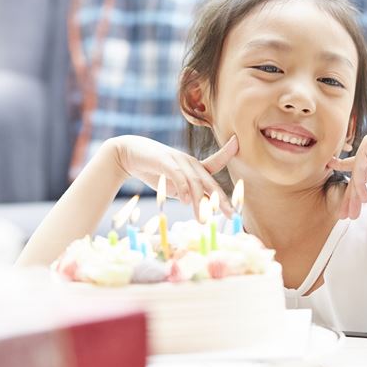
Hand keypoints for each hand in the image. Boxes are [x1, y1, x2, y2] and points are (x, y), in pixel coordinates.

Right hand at [109, 135, 238, 218]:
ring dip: (200, 201)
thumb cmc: (155, 169)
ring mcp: (178, 160)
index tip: (239, 149)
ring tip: (203, 218)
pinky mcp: (164, 162)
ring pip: (195, 182)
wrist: (128, 154)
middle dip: (221, 199)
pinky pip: (177, 176)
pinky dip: (182, 189)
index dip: (228, 155)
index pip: (216, 162)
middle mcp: (190, 162)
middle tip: (231, 214)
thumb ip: (190, 193)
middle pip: (209, 182)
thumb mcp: (176, 184)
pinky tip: (184, 201)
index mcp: (195, 166)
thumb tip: (204, 207)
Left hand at [328, 123, 366, 218]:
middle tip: (344, 214)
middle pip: (357, 176)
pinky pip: (361, 169)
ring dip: (353, 196)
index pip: (362, 173)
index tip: (351, 206)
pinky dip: (360, 185)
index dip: (356, 191)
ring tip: (349, 213)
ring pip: (357, 174)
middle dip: (350, 197)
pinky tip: (362, 199)